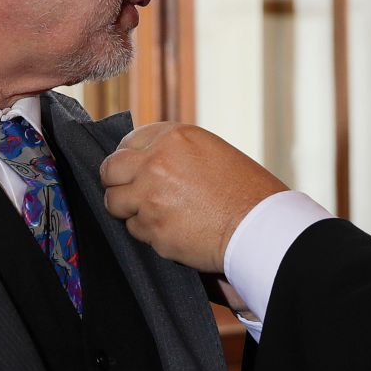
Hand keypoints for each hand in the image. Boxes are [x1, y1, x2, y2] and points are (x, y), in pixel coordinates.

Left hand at [99, 123, 286, 272]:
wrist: (260, 226)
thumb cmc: (245, 191)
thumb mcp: (211, 152)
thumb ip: (175, 152)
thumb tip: (144, 161)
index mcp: (173, 137)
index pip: (128, 142)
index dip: (131, 159)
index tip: (136, 170)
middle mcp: (156, 162)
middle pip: (110, 170)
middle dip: (118, 183)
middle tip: (132, 193)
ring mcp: (150, 196)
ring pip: (114, 203)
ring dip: (130, 209)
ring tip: (156, 213)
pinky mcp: (152, 227)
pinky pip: (135, 229)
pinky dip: (149, 232)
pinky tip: (173, 229)